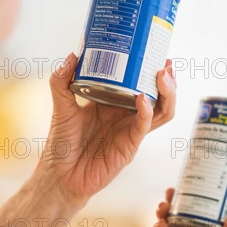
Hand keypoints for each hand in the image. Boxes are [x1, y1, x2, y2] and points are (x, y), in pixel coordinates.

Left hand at [36, 52, 176, 205]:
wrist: (59, 174)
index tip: (154, 51)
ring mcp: (130, 130)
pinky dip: (147, 112)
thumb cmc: (62, 143)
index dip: (150, 69)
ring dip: (167, 94)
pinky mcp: (129, 146)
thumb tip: (73, 55)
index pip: (139, 83)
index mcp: (113, 103)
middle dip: (168, 80)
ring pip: (161, 111)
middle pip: (158, 96)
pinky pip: (144, 127)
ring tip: (164, 76)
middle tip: (166, 63)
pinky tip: (143, 99)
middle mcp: (126, 115)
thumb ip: (62, 82)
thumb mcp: (61, 107)